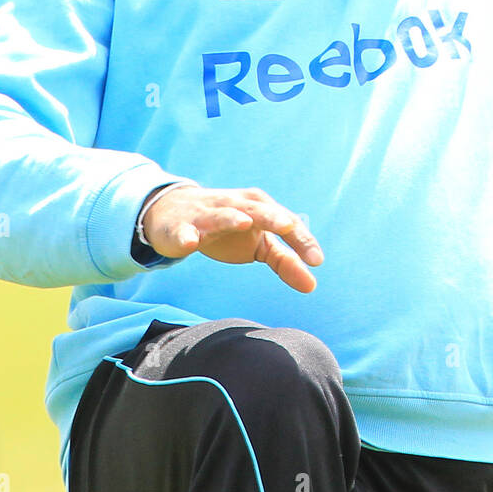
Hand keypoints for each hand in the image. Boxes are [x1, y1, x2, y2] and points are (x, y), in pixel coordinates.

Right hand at [142, 185, 322, 293]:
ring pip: (221, 215)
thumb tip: (312, 285)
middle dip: (271, 217)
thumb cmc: (228, 230)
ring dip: (232, 218)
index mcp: (259, 208)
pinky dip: (187, 235)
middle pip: (257, 210)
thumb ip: (286, 261)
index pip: (284, 221)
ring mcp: (207, 215)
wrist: (175, 214)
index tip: (316, 261)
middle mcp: (235, 206)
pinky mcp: (181, 227)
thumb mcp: (259, 245)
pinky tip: (191, 242)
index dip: (301, 240)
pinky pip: (184, 232)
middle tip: (287, 225)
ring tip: (244, 222)